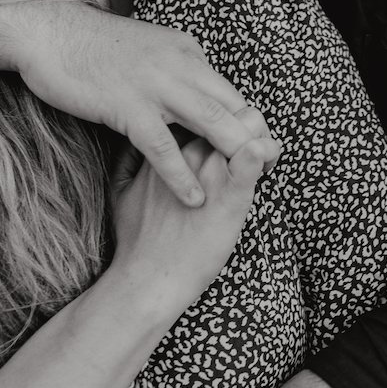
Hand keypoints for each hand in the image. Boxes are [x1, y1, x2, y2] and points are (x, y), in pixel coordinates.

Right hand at [11, 1, 258, 206]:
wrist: (50, 31)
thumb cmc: (90, 46)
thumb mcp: (146, 51)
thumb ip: (172, 69)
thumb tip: (189, 92)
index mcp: (186, 51)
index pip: (229, 91)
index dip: (249, 122)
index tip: (262, 149)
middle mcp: (180, 63)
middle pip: (232, 106)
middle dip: (256, 140)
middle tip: (271, 170)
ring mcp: (156, 84)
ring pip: (210, 122)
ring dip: (233, 156)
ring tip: (248, 187)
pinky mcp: (129, 105)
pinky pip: (164, 146)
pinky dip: (183, 176)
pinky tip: (195, 198)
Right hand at [108, 107, 280, 310]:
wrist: (147, 279)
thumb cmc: (135, 238)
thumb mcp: (120, 186)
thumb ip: (129, 158)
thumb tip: (136, 143)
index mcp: (164, 143)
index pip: (201, 108)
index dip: (218, 118)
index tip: (222, 141)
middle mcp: (188, 148)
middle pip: (228, 108)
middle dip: (242, 122)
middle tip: (247, 148)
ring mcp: (210, 169)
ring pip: (249, 122)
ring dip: (260, 135)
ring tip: (263, 160)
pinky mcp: (231, 194)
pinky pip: (255, 155)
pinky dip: (266, 152)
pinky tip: (265, 165)